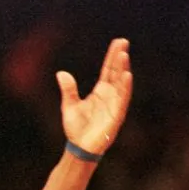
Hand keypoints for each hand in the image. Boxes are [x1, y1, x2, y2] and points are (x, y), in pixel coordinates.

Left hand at [56, 38, 132, 154]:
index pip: (108, 70)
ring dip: (123, 69)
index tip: (118, 42)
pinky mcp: (116, 115)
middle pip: (116, 73)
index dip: (112, 56)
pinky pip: (122, 99)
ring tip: (124, 55)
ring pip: (121, 83)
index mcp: (100, 92)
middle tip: (123, 41)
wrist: (79, 148)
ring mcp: (114, 104)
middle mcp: (110, 96)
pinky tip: (127, 75)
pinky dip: (125, 87)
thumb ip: (68, 90)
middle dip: (120, 58)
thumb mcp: (69, 106)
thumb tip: (61, 73)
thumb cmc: (76, 128)